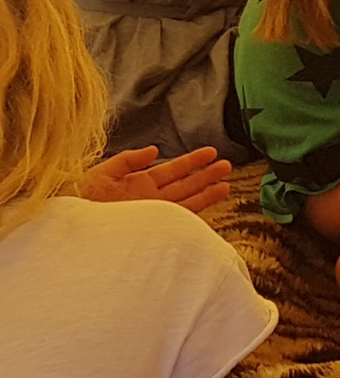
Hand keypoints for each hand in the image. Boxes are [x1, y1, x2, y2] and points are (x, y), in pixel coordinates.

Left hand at [81, 146, 234, 213]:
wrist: (75, 227)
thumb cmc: (79, 200)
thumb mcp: (102, 172)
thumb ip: (128, 159)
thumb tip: (154, 150)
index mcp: (139, 183)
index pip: (171, 169)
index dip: (191, 161)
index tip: (210, 152)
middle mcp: (151, 199)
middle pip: (185, 184)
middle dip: (206, 175)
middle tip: (227, 165)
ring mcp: (154, 214)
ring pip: (188, 201)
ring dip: (207, 192)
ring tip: (226, 183)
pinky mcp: (155, 228)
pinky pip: (180, 220)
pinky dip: (196, 216)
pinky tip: (210, 210)